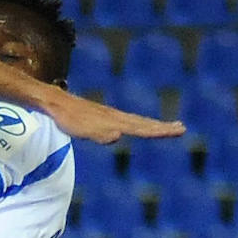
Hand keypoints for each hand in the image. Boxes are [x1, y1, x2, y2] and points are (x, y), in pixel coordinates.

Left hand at [45, 87, 184, 144]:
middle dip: (162, 128)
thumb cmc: (68, 118)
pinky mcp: (103, 116)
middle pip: (143, 123)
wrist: (56, 102)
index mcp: (115, 121)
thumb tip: (118, 135)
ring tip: (169, 126)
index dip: (159, 131)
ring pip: (136, 121)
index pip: (141, 128)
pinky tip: (138, 126)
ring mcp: (110, 116)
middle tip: (181, 128)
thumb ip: (99, 133)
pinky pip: (127, 121)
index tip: (178, 130)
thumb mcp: (82, 129)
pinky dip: (138, 124)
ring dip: (153, 125)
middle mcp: (116, 117)